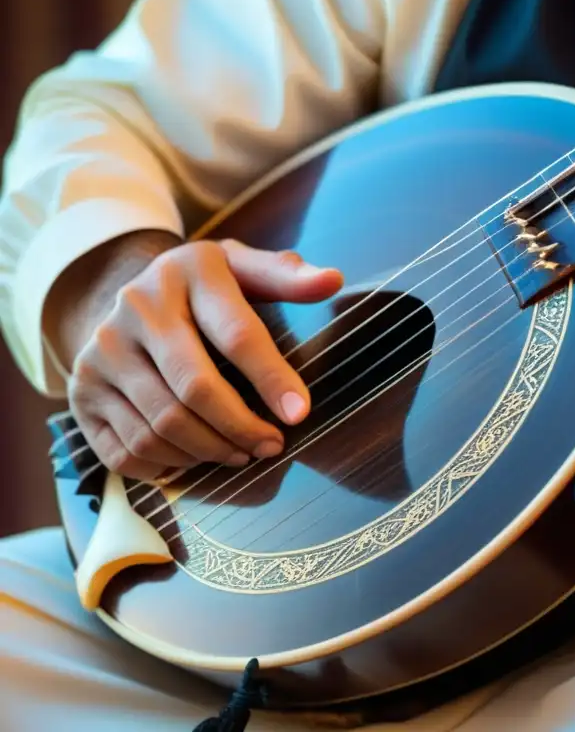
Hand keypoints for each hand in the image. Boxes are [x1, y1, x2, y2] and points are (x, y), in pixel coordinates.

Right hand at [65, 237, 342, 480]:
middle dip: (241, 428)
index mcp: (187, 273)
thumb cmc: (205, 289)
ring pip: (160, 426)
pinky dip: (167, 466)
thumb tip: (333, 279)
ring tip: (241, 452)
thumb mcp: (243, 268)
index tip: (300, 414)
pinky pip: (125, 449)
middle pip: (193, 390)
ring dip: (210, 451)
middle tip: (272, 445)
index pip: (236, 335)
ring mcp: (101, 351)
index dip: (272, 379)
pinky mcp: (81, 391)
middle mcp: (135, 308)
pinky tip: (196, 457)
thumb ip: (287, 276)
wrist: (128, 296)